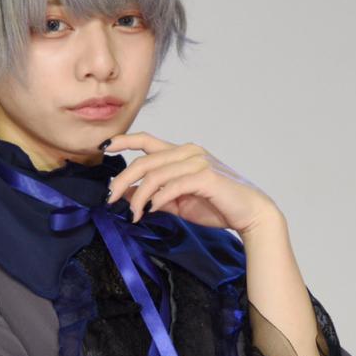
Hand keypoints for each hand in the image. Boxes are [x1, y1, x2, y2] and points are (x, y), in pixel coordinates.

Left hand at [103, 131, 279, 233]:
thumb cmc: (216, 206)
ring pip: (155, 174)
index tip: (105, 148)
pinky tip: (152, 210)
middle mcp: (188, 152)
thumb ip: (153, 195)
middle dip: (122, 180)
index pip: (147, 140)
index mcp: (181, 153)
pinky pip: (173, 185)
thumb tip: (125, 194)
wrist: (250, 214)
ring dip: (139, 197)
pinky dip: (158, 198)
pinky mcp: (206, 177)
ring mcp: (198, 162)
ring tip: (134, 214)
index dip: (124, 141)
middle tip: (109, 199)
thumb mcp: (177, 202)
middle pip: (145, 160)